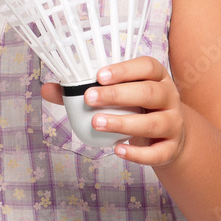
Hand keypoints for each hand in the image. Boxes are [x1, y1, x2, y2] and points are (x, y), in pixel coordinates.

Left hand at [41, 56, 186, 164]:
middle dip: (117, 95)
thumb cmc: (137, 108)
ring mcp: (173, 123)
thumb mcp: (118, 96)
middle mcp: (169, 97)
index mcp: (157, 77)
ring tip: (96, 123)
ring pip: (153, 123)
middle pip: (149, 92)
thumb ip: (83, 91)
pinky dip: (138, 154)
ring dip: (123, 123)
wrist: (170, 136)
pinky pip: (158, 152)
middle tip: (89, 98)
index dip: (124, 69)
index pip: (147, 67)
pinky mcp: (172, 147)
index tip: (98, 75)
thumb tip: (47, 89)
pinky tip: (118, 150)